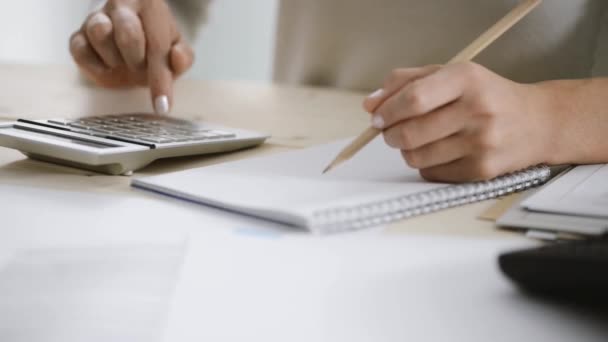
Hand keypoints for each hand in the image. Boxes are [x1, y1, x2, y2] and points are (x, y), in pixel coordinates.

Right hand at [69, 0, 193, 113]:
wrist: (133, 39)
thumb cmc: (156, 44)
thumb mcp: (176, 49)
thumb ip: (183, 56)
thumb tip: (176, 57)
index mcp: (149, 6)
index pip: (156, 43)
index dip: (160, 77)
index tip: (163, 105)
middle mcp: (121, 6)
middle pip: (128, 34)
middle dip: (138, 64)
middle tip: (142, 71)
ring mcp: (96, 19)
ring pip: (100, 35)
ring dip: (116, 61)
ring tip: (125, 64)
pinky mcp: (78, 37)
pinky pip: (80, 51)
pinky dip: (95, 67)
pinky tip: (109, 68)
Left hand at [363, 62, 553, 181]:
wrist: (538, 123)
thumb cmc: (486, 96)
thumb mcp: (451, 75)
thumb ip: (407, 82)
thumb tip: (370, 105)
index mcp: (467, 79)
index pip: (414, 98)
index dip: (388, 111)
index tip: (377, 118)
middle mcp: (477, 110)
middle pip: (411, 132)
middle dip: (391, 135)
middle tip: (392, 131)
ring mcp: (482, 143)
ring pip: (417, 157)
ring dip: (407, 151)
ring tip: (420, 140)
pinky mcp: (482, 170)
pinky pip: (432, 174)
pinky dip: (426, 165)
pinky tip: (441, 152)